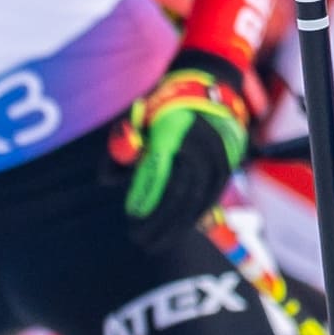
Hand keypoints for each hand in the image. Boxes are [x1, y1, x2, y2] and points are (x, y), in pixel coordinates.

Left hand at [118, 48, 254, 238]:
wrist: (209, 90)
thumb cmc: (162, 106)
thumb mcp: (136, 117)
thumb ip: (121, 147)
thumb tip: (108, 182)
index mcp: (176, 128)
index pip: (161, 170)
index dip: (147, 196)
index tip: (131, 215)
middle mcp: (201, 144)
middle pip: (180, 193)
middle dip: (158, 221)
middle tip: (138, 239)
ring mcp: (218, 158)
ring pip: (196, 201)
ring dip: (174, 227)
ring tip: (153, 244)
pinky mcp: (225, 170)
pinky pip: (208, 200)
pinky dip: (190, 220)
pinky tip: (175, 233)